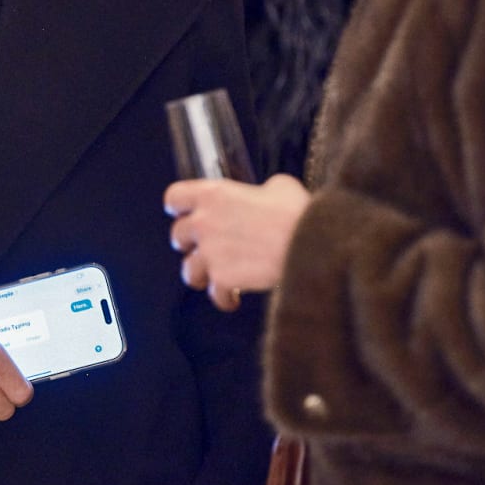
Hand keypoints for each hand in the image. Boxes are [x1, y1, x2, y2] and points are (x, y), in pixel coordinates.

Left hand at [164, 174, 310, 308]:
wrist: (311, 245)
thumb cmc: (297, 213)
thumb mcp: (280, 186)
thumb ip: (261, 190)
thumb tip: (265, 196)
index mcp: (213, 194)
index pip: (174, 198)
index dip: (178, 207)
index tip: (183, 213)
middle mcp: (205, 222)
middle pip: (177, 235)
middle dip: (189, 242)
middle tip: (205, 246)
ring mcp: (210, 252)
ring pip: (188, 269)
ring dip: (200, 273)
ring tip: (214, 276)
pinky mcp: (222, 278)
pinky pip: (214, 294)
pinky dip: (224, 298)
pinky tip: (233, 298)